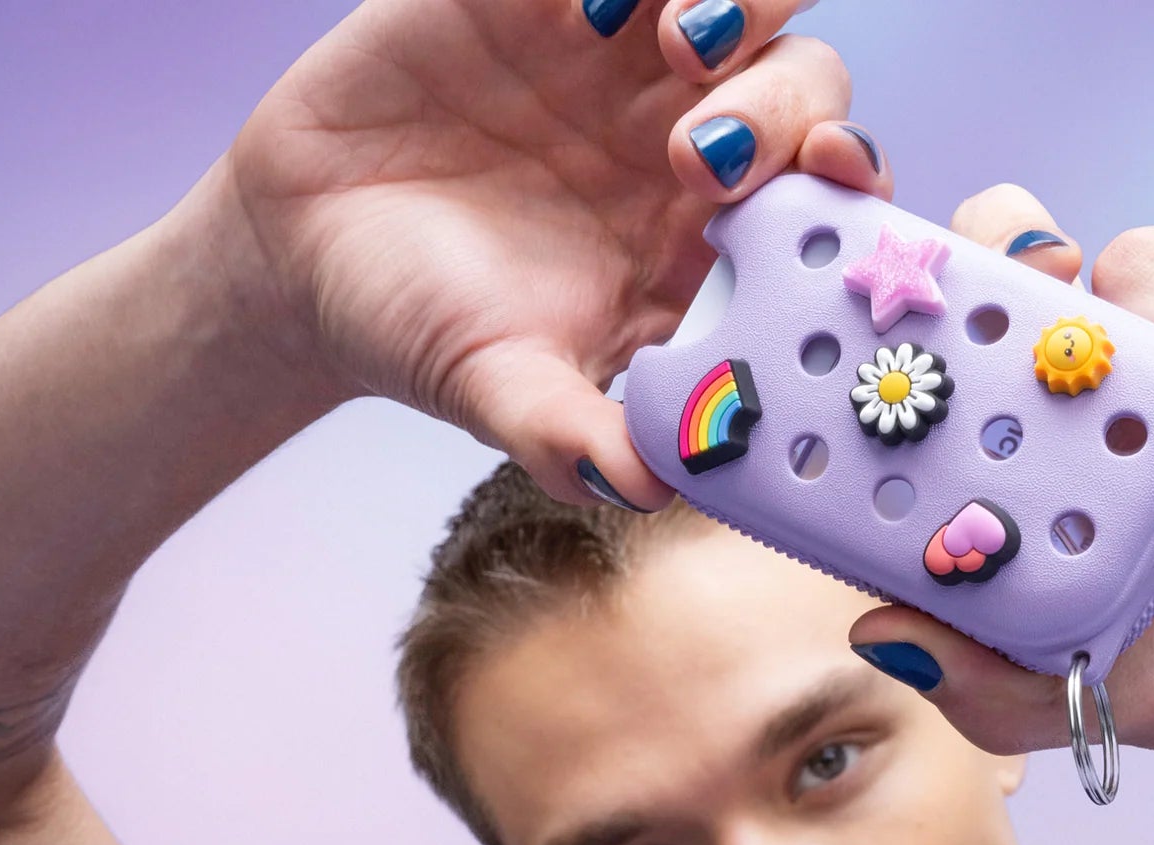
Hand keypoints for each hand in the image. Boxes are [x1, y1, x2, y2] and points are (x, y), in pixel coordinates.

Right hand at [206, 0, 886, 506]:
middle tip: (701, 148)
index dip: (851, 179)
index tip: (830, 176)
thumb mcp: (499, 390)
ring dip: (735, 0)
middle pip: (801, 85)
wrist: (301, 254)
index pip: (822, 199)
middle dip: (782, 102)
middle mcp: (685, 144)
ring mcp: (618, 61)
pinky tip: (587, 1)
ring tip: (678, 36)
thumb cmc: (422, 332)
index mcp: (705, 243)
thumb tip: (655, 488)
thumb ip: (576, 437)